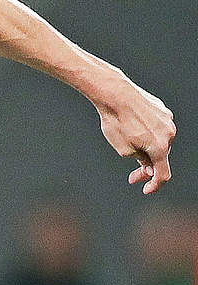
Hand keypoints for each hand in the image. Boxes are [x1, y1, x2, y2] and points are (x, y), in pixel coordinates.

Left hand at [94, 75, 174, 193]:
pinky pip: (156, 127)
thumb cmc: (117, 122)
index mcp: (160, 147)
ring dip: (146, 148)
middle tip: (132, 176)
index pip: (163, 174)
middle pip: (160, 157)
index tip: (146, 189)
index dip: (155, 185)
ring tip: (125, 140)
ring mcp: (168, 120)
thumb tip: (149, 164)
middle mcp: (169, 133)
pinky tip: (131, 126)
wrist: (115, 94)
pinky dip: (146, 133)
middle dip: (146, 167)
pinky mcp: (162, 110)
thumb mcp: (124, 150)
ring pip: (158, 141)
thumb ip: (139, 161)